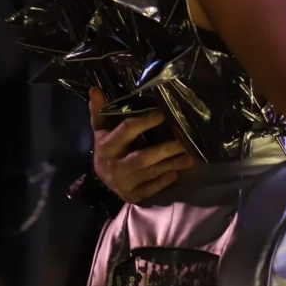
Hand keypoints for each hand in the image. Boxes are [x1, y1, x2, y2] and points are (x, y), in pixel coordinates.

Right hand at [89, 87, 193, 202]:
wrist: (101, 176)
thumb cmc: (108, 145)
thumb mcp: (101, 128)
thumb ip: (100, 110)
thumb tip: (95, 89)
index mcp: (107, 145)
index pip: (127, 131)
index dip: (145, 122)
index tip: (162, 114)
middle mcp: (114, 165)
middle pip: (142, 157)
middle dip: (165, 150)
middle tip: (184, 141)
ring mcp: (123, 183)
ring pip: (150, 173)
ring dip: (171, 165)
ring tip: (190, 158)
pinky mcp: (132, 196)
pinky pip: (150, 189)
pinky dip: (164, 182)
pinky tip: (177, 174)